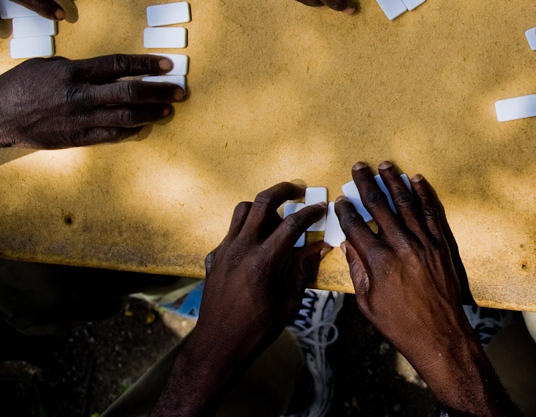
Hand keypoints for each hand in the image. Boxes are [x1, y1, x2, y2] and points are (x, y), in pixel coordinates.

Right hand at [0, 54, 182, 149]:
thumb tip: (106, 71)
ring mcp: (80, 119)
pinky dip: (131, 131)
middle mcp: (81, 95)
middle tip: (179, 90)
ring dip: (152, 112)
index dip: (146, 63)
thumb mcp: (48, 65)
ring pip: (126, 116)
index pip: (119, 65)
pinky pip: (111, 136)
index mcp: (74, 72)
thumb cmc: (21, 86)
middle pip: (130, 92)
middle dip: (159, 91)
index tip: (167, 63)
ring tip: (168, 109)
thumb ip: (79, 67)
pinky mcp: (77, 138)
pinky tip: (144, 125)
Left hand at [151, 183, 329, 416]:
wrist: (218, 344)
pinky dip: (247, 229)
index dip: (311, 212)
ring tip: (276, 216)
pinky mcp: (214, 256)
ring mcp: (224, 250)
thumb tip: (320, 248)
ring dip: (262, 206)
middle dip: (284, 190)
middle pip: (264, 202)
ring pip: (243, 210)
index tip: (321, 207)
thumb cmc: (258, 328)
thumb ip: (303, 269)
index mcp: (264, 260)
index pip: (293, 224)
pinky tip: (257, 244)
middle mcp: (242, 248)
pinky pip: (231, 231)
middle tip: (299, 190)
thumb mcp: (289, 301)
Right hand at [336, 162, 515, 414]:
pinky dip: (424, 194)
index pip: (357, 226)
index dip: (346, 210)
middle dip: (366, 184)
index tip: (340, 199)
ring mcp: (424, 243)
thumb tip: (350, 244)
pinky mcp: (441, 245)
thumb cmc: (399, 323)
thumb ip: (358, 269)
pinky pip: (431, 212)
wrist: (439, 334)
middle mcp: (401, 246)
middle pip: (380, 206)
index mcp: (379, 261)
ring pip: (406, 203)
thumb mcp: (367, 302)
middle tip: (359, 166)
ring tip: (385, 164)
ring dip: (394, 181)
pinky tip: (416, 180)